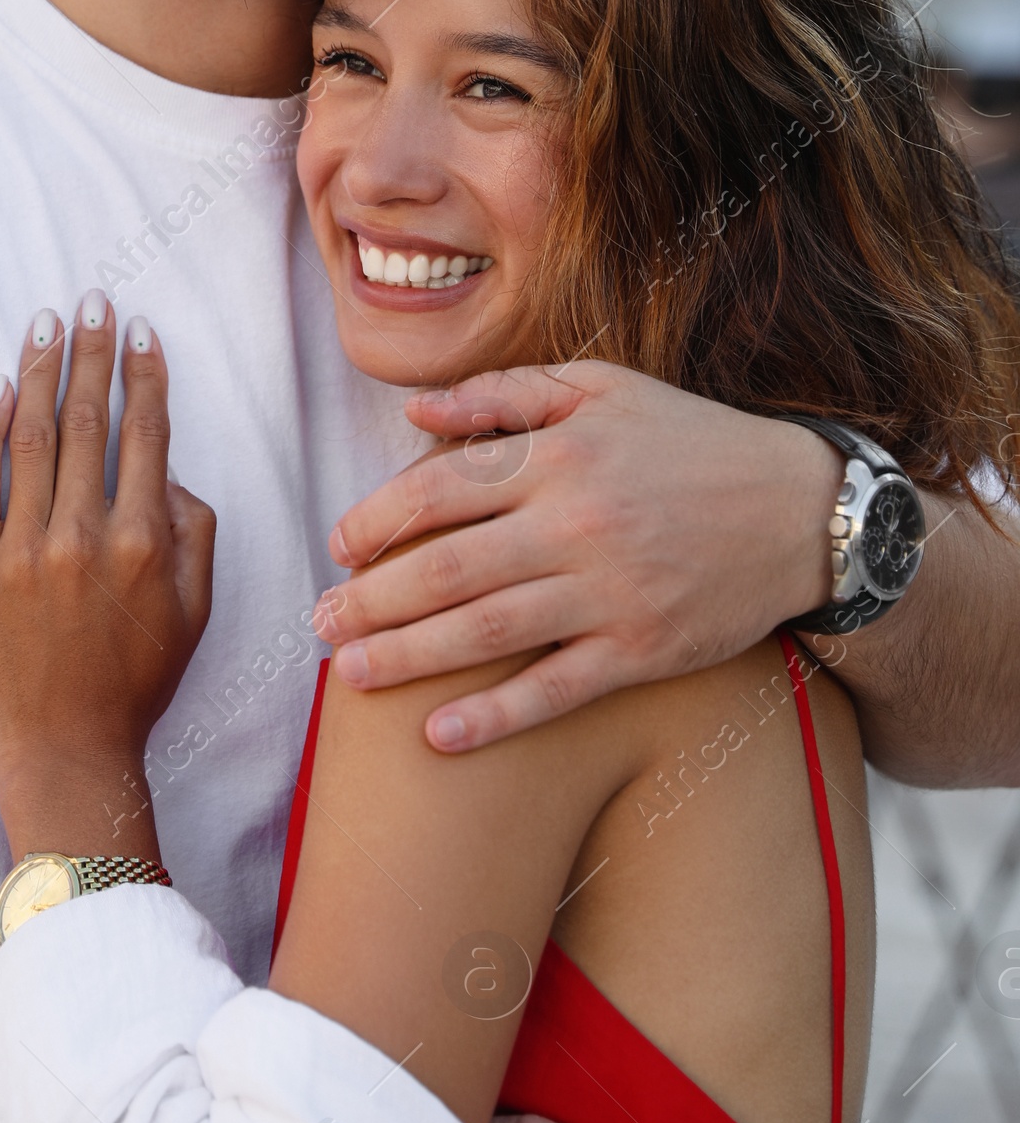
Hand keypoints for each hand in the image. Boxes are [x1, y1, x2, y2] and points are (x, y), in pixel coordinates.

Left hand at [0, 295, 213, 858]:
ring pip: (29, 438)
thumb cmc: (137, 679)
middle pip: (85, 420)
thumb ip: (196, 532)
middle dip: (89, 352)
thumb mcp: (196, 609)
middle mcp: (84, 536)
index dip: (142, 375)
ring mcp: (24, 550)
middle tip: (89, 301)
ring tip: (44, 324)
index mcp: (144, 541)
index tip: (138, 330)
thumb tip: (172, 471)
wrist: (65, 746)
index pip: (144, 433)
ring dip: (38, 372)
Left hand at [317, 361, 837, 750]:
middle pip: (447, 568)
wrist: (803, 512)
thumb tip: (415, 412)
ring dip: (408, 656)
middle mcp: (576, 524)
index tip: (339, 547)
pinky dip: (496, 716)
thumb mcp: (601, 388)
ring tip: (350, 674)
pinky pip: (556, 690)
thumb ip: (504, 393)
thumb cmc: (689, 442)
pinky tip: (439, 734)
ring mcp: (609, 594)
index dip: (377, 520)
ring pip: (486, 631)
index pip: (440, 489)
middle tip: (320, 623)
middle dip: (370, 599)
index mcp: (559, 455)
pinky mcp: (642, 653)